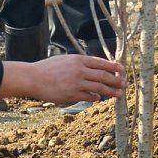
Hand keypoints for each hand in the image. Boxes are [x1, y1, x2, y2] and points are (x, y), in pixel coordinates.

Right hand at [0, 55, 125, 103]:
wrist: (33, 78)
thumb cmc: (48, 68)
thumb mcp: (65, 60)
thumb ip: (80, 64)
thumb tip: (95, 70)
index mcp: (78, 59)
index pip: (101, 63)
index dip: (113, 66)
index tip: (122, 69)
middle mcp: (79, 70)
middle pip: (103, 75)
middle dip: (116, 80)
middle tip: (125, 83)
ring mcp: (76, 83)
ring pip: (99, 87)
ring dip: (111, 91)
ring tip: (119, 94)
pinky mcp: (72, 94)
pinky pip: (89, 96)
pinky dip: (95, 97)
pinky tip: (99, 98)